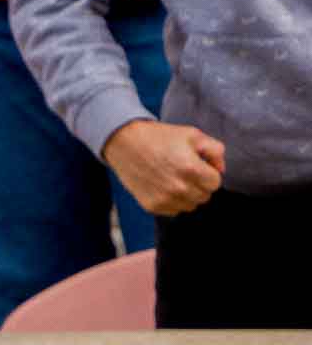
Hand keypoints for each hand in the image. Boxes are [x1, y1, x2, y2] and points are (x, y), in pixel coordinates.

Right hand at [102, 119, 223, 215]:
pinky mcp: (152, 206)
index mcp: (192, 169)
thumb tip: (220, 170)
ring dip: (186, 194)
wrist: (123, 142)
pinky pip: (174, 210)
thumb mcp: (191, 134)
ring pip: (190, 205)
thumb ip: (215, 150)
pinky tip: (161, 184)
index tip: (196, 164)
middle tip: (182, 169)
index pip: (215, 183)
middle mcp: (180, 188)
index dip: (208, 172)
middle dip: (198, 184)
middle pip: (204, 196)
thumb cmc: (158, 136)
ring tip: (172, 177)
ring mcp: (165, 199)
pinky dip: (171, 200)